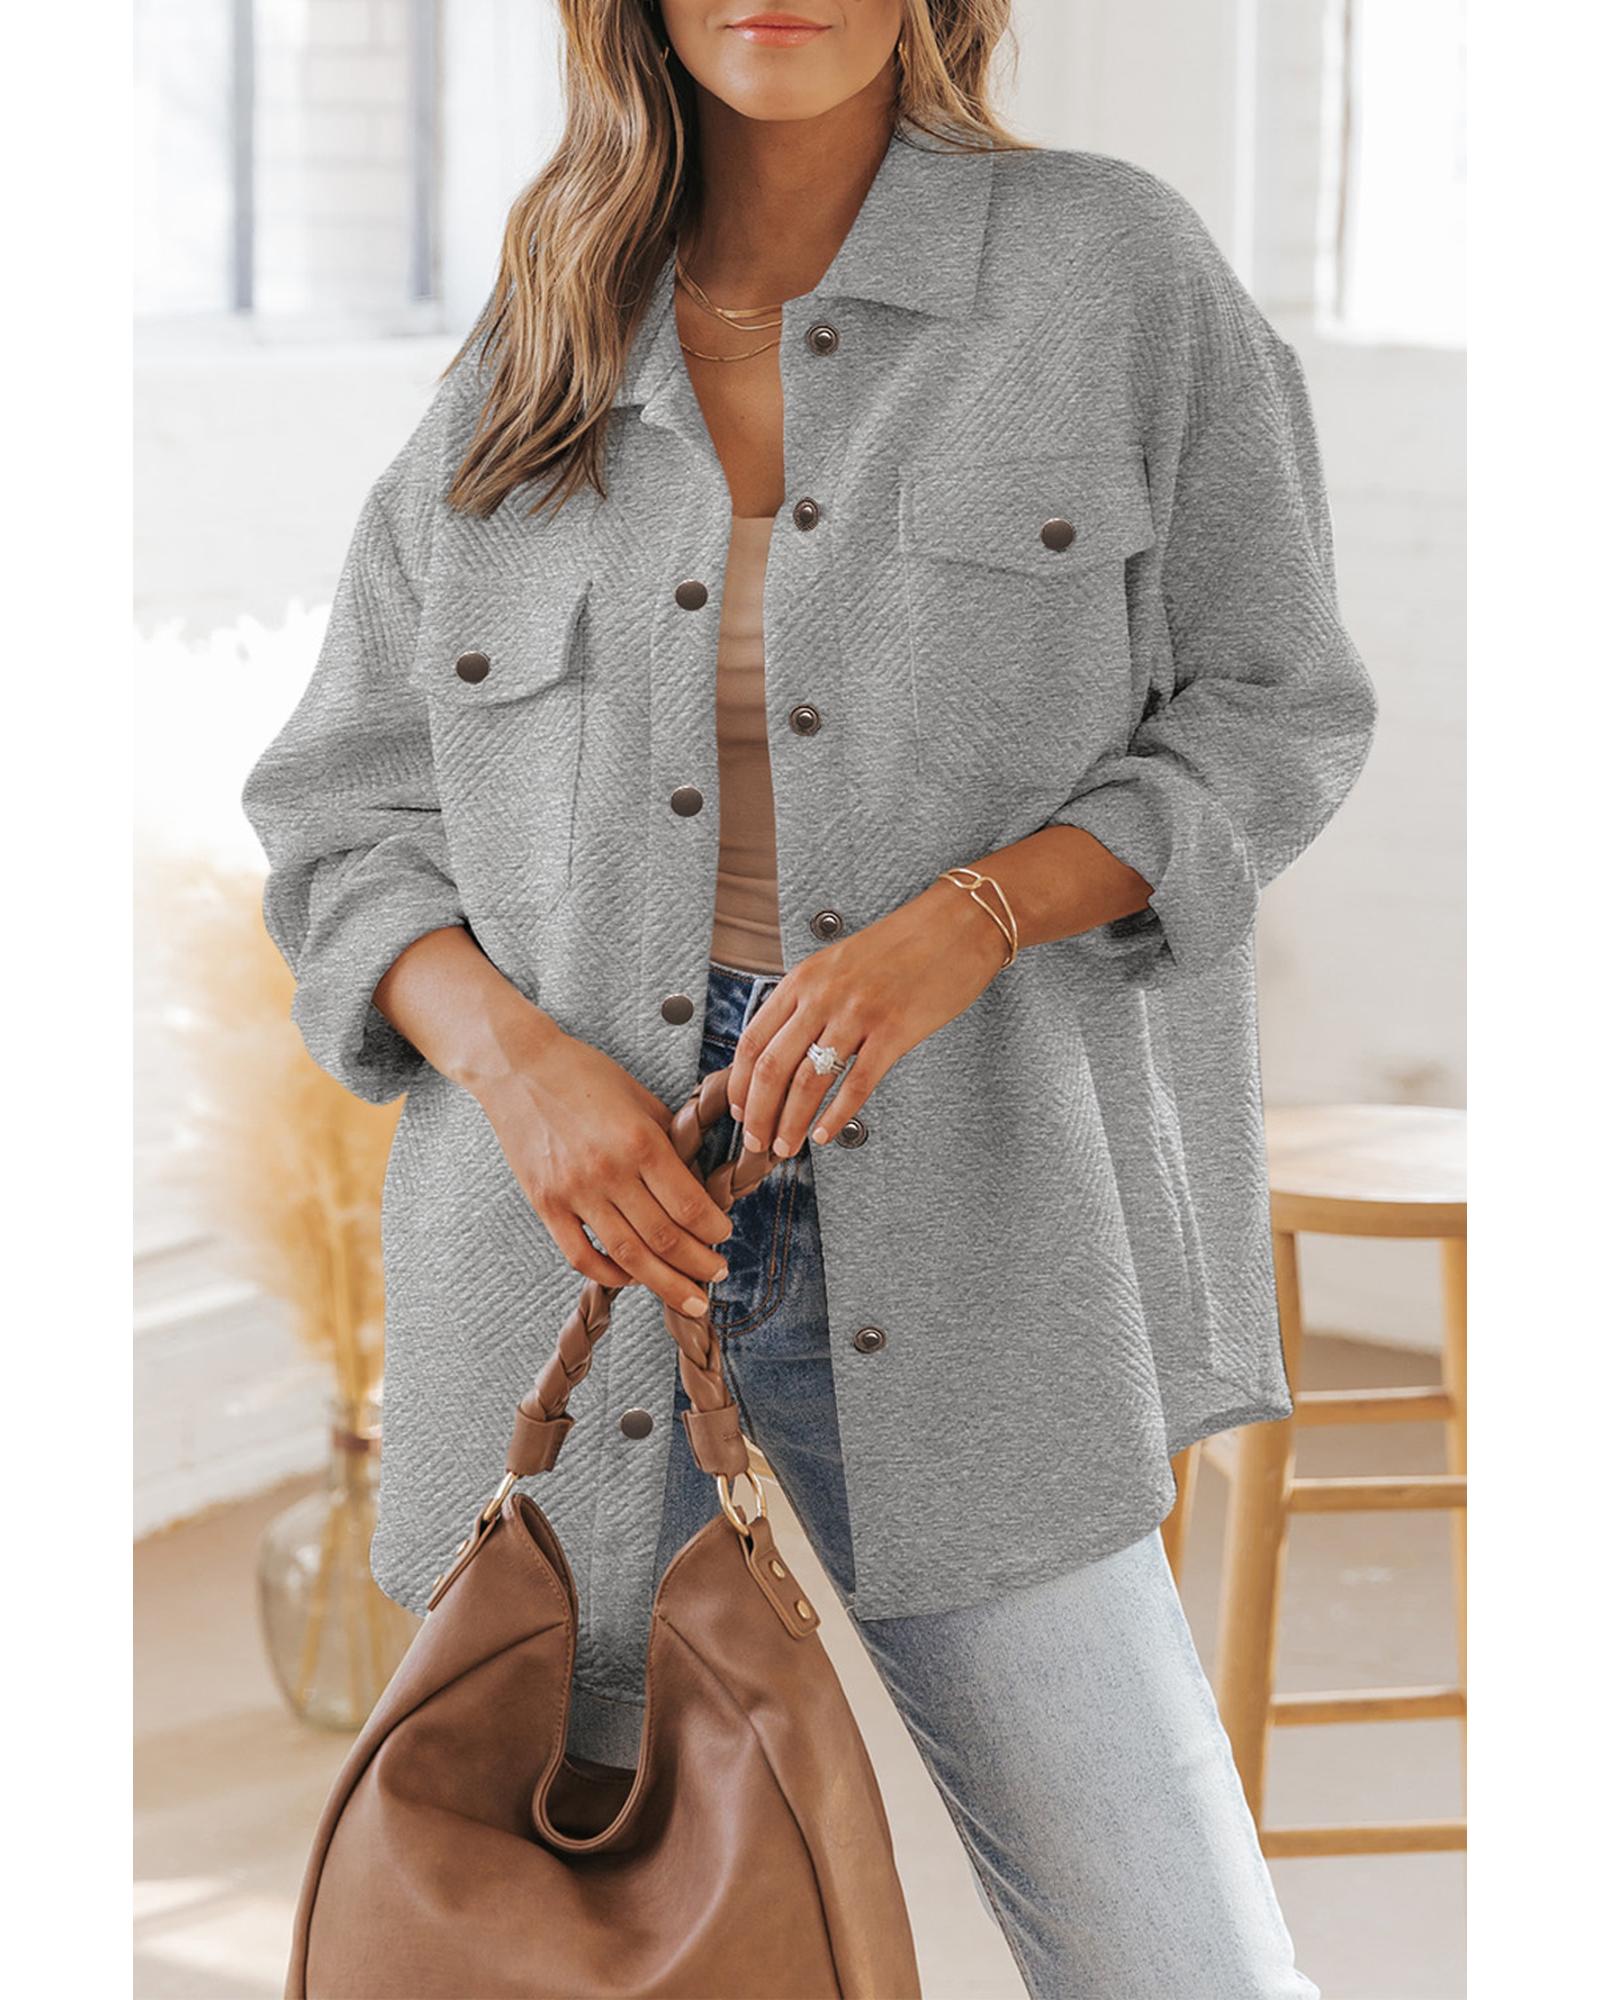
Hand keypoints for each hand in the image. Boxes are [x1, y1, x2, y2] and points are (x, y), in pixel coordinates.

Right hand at [472, 1019, 734, 1319]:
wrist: (518, 1067)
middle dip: (699, 1265)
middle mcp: (609, 1171)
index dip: (714, 1230)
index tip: (725, 1236)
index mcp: (641, 1141)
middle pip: (665, 1239)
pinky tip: (632, 1278)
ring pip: (628, 1256)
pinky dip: (611, 1275)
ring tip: (690, 1297)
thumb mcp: (641, 1097)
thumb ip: (671, 1140)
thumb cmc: (585, 1075)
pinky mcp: (545, 1204)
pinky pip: (581, 1256)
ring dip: (665, 1283)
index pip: (690, 1205)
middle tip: (717, 1276)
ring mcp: (574, 1192)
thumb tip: (699, 1180)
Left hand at [727, 879, 1009, 1161]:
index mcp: (804, 978)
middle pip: (772, 1067)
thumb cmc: (902, 945)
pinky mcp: (895, 1032)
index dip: (739, 1084)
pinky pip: (856, 1084)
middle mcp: (823, 996)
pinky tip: (825, 1134)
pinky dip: (835, 1116)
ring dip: (790, 1123)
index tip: (738, 1110)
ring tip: (785, 1148)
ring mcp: (858, 1014)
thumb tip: (783, 1048)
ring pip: (808, 1082)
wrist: (957, 925)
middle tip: (756, 1143)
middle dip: (758, 1114)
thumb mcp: (838, 962)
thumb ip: (809, 1000)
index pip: (753, 1040)